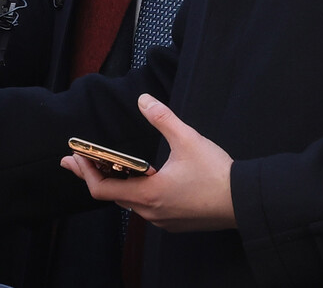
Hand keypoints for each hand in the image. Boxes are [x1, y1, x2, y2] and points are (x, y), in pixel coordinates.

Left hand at [59, 94, 235, 231]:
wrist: (247, 202)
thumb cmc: (218, 174)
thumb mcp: (189, 139)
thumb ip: (163, 118)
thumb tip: (143, 100)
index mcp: (149, 194)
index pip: (102, 190)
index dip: (85, 173)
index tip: (75, 157)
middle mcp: (152, 212)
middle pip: (111, 196)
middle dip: (93, 175)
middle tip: (77, 160)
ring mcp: (164, 220)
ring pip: (129, 203)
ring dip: (114, 184)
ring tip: (104, 166)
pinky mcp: (175, 222)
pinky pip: (146, 208)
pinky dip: (133, 192)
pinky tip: (137, 179)